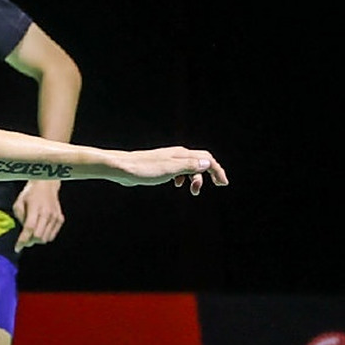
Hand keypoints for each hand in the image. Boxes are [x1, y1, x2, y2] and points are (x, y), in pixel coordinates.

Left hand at [11, 180, 64, 250]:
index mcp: (35, 208)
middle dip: (29, 242)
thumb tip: (24, 231)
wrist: (46, 185)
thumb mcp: (19, 202)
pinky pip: (52, 235)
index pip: (29, 228)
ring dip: (37, 240)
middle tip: (24, 241)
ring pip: (46, 238)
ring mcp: (55, 217)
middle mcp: (47, 213)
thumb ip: (20, 217)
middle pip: (38, 236)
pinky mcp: (60, 219)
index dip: (23, 240)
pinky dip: (45, 237)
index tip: (17, 248)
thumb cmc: (30, 193)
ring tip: (32, 235)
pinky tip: (40, 232)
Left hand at [110, 147, 227, 194]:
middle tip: (212, 187)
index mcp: (182, 154)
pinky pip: (179, 170)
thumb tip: (207, 163)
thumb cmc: (144, 169)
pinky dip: (184, 177)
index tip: (223, 184)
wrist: (122, 167)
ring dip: (195, 178)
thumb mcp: (170, 170)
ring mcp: (168, 159)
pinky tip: (177, 184)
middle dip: (209, 174)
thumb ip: (189, 166)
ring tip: (192, 191)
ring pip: (190, 167)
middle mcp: (177, 154)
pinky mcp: (160, 166)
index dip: (217, 170)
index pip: (207, 159)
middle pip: (201, 161)